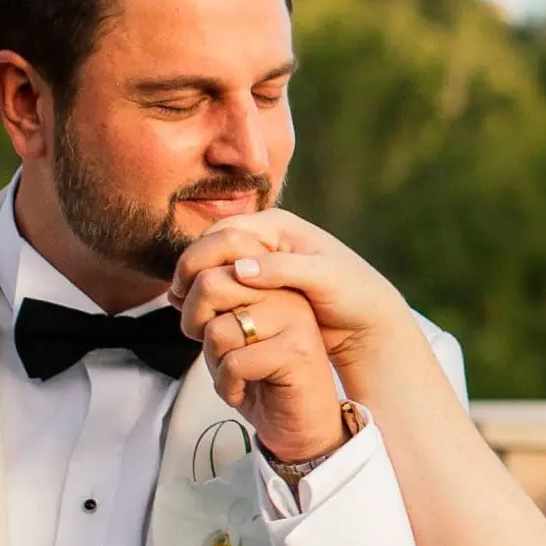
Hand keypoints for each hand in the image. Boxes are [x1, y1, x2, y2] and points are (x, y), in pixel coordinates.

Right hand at [172, 209, 413, 396]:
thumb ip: (282, 271)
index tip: (185, 285)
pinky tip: (201, 315)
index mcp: (278, 225)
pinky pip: (228, 284)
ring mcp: (264, 260)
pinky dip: (211, 296)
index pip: (225, 232)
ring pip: (217, 265)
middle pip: (214, 245)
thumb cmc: (353, 295)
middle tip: (175, 297)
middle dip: (192, 268)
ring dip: (197, 283)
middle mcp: (267, 238)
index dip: (200, 256)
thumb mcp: (322, 279)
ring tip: (181, 307)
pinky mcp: (264, 284)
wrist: (370, 319)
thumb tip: (239, 269)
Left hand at [183, 279, 345, 465]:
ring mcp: (294, 319)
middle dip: (195, 323)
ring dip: (214, 361)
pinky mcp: (296, 352)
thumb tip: (174, 291)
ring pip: (219, 329)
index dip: (189, 296)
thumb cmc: (263, 382)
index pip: (211, 263)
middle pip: (210, 284)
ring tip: (234, 375)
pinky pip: (235, 363)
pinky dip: (227, 386)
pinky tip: (241, 392)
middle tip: (213, 350)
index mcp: (268, 281)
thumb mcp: (228, 336)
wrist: (301, 428)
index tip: (196, 325)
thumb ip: (210, 308)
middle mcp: (284, 292)